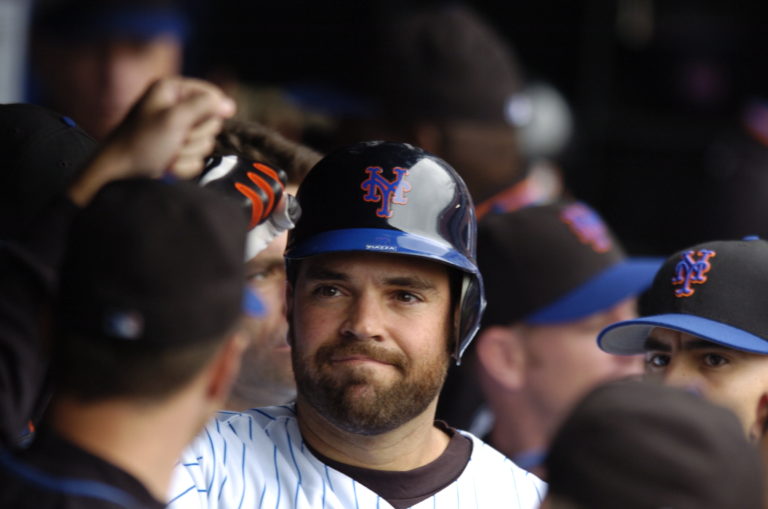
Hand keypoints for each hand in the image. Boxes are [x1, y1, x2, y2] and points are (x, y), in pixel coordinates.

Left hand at [68, 77, 234, 204]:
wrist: (119, 175)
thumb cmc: (142, 143)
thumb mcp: (174, 119)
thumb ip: (205, 106)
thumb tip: (230, 104)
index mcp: (172, 90)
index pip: (212, 95)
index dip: (210, 111)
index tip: (194, 122)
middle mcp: (176, 108)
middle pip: (212, 121)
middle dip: (195, 136)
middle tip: (175, 140)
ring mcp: (178, 132)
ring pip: (206, 142)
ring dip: (188, 153)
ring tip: (167, 154)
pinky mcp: (179, 151)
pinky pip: (198, 158)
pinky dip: (184, 165)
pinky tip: (166, 165)